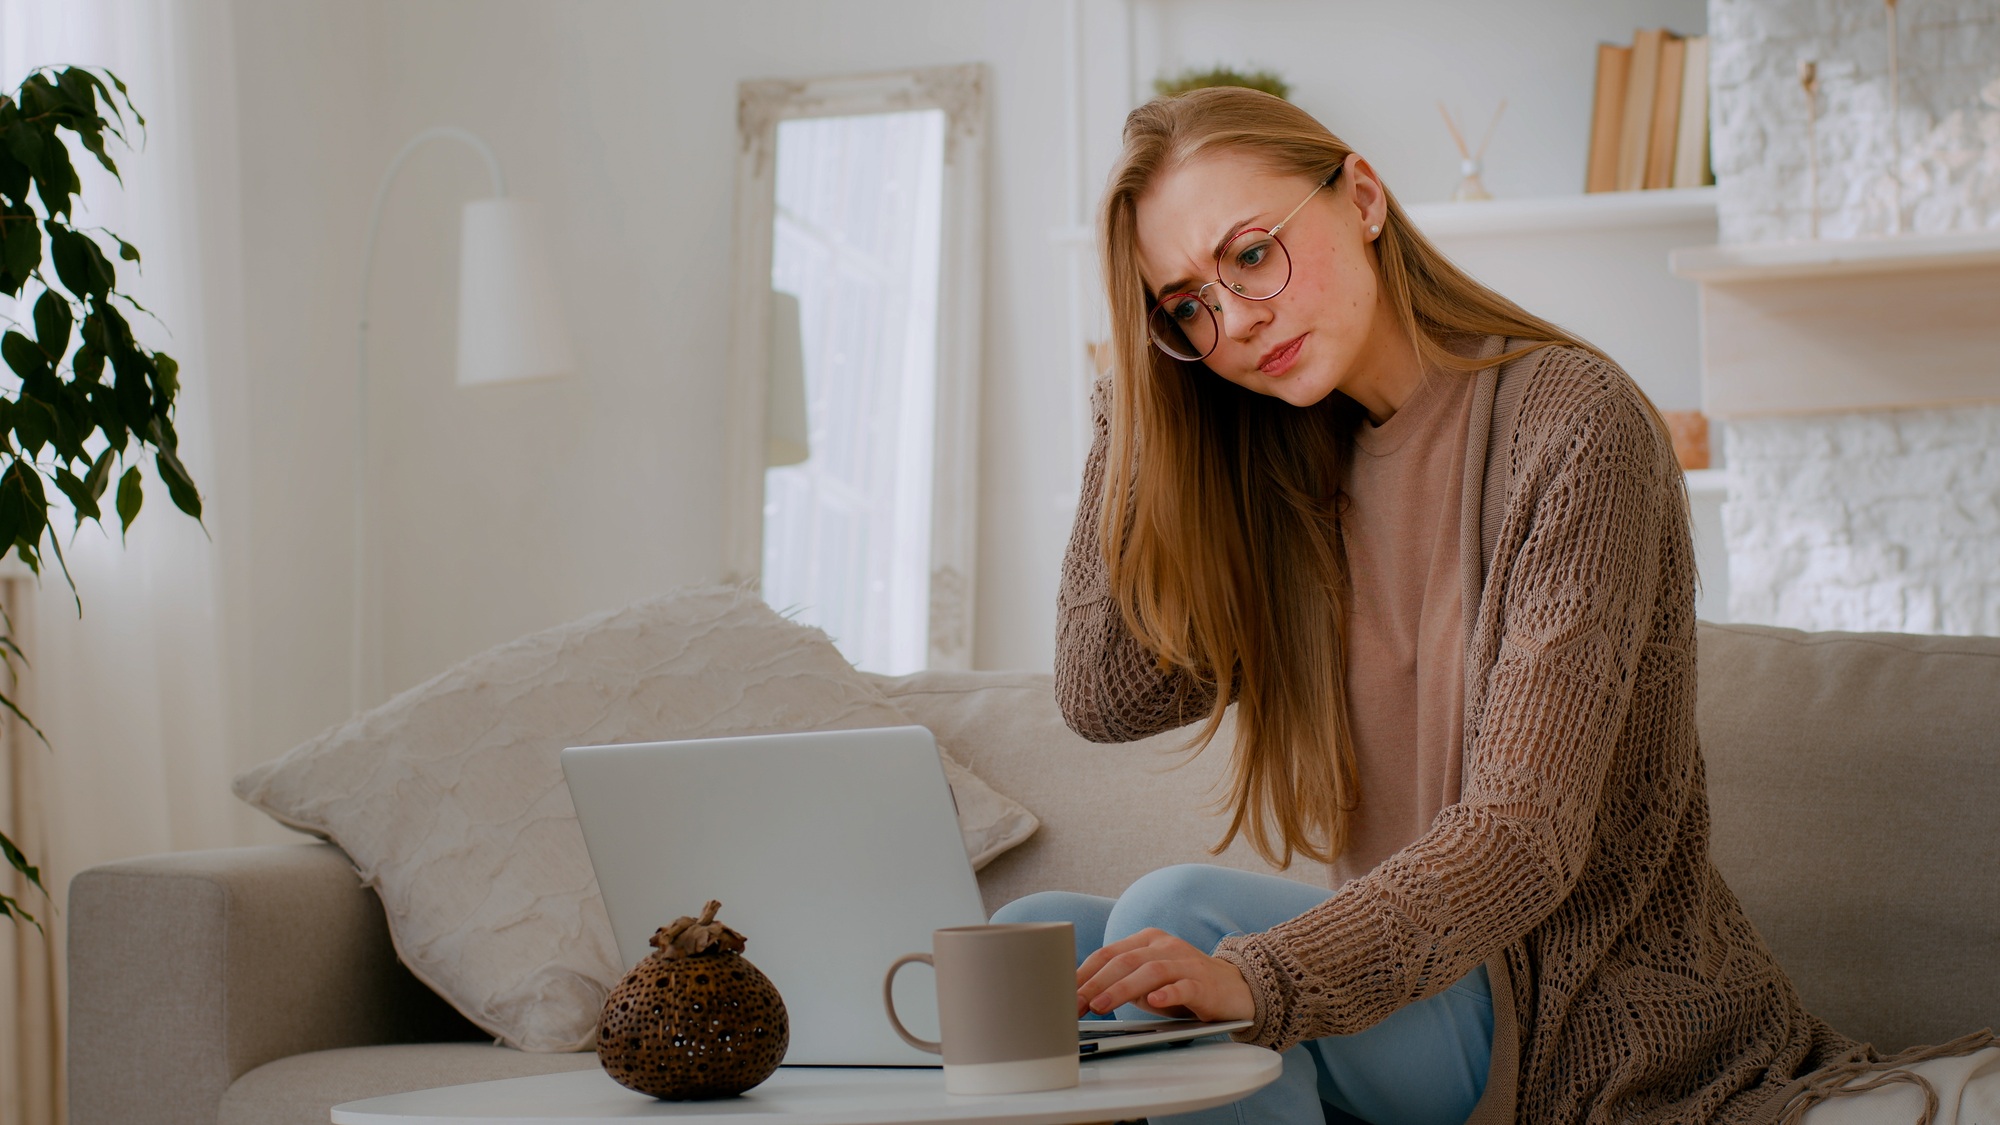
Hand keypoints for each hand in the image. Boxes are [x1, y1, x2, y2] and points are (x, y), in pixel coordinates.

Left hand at [1075, 927, 1254, 1021]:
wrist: (1234, 988)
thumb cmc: (1183, 985)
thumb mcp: (1148, 981)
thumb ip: (1121, 982)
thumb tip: (1083, 998)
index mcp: (1147, 940)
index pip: (1108, 953)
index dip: (1084, 972)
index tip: (1063, 992)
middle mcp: (1165, 946)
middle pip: (1124, 961)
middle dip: (1095, 983)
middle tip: (1075, 1003)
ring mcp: (1186, 962)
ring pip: (1149, 971)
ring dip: (1121, 989)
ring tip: (1101, 1005)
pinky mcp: (1204, 983)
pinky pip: (1184, 986)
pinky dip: (1167, 994)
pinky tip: (1154, 1003)